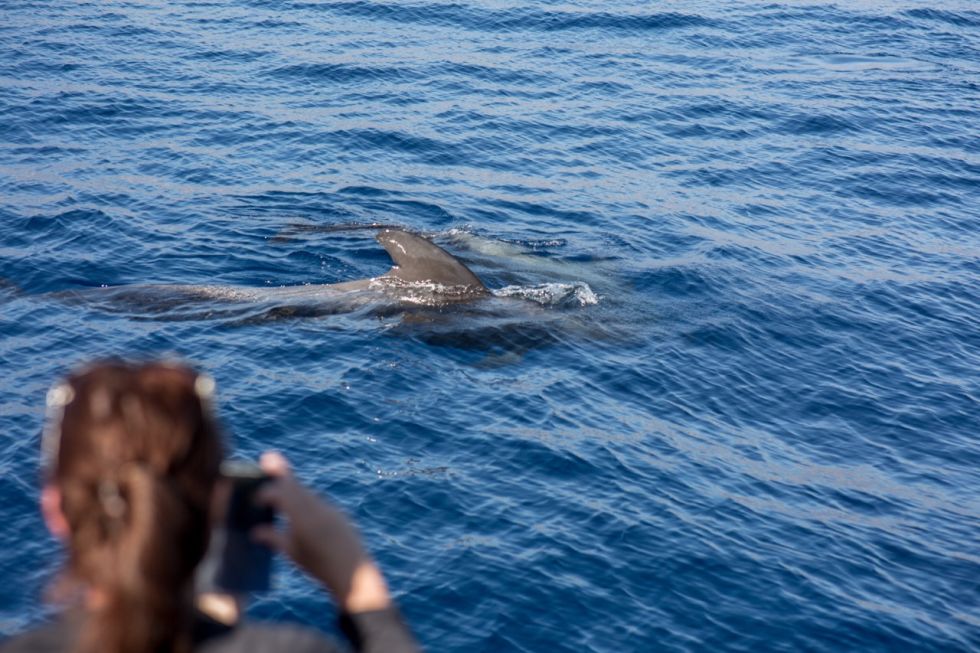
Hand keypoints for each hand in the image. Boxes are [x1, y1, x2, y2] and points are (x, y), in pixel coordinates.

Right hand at [251, 451, 391, 612]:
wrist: (354, 574)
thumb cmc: (319, 566)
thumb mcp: (293, 553)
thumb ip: (273, 538)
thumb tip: (255, 530)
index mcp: (302, 516)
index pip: (281, 493)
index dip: (266, 492)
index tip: (254, 498)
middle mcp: (316, 507)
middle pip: (295, 485)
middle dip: (280, 475)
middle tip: (267, 461)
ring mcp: (329, 508)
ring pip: (306, 492)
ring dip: (293, 489)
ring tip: (278, 491)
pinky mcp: (337, 513)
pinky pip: (316, 501)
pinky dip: (304, 499)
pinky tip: (298, 510)